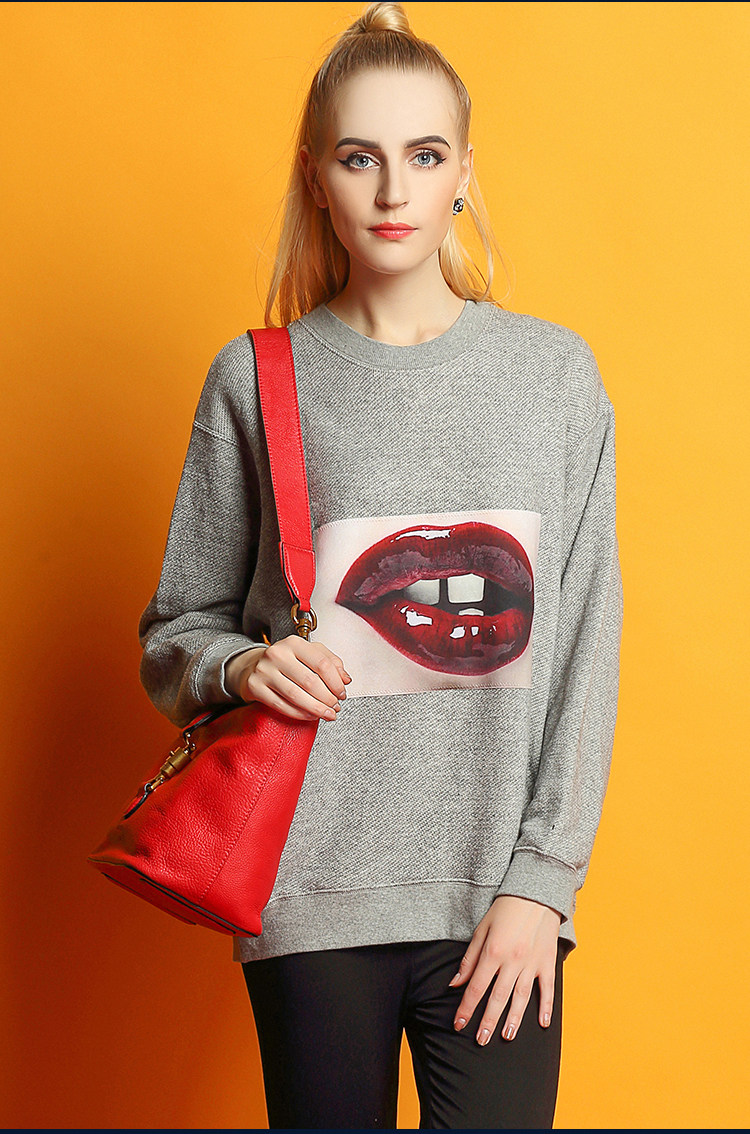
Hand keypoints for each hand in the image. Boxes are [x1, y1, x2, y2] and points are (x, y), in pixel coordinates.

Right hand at [224, 637, 351, 722]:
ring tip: (327, 714)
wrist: (253, 666)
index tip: (342, 693)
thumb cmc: (286, 661)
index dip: (336, 682)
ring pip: (296, 696)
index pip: (322, 663)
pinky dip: (299, 714)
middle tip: (336, 707)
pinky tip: (310, 716)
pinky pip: (281, 705)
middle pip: (310, 681)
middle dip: (327, 698)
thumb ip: (331, 662)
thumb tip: (346, 679)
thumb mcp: (309, 654)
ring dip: (316, 709)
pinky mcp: (255, 687)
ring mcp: (264, 670)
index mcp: (294, 643)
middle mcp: (277, 654)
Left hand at [448, 894, 561, 1044]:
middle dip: (487, 1021)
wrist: (535, 893)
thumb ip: (469, 959)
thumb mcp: (482, 929)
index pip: (476, 987)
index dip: (466, 1007)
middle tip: (480, 1040)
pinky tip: (542, 1023)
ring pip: (521, 997)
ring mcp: (532, 962)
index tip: (458, 1024)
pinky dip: (545, 1006)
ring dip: (513, 1019)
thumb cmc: (505, 909)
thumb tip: (455, 983)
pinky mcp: (548, 961)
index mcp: (493, 951)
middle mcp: (512, 960)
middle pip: (498, 997)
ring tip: (505, 1036)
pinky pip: (547, 988)